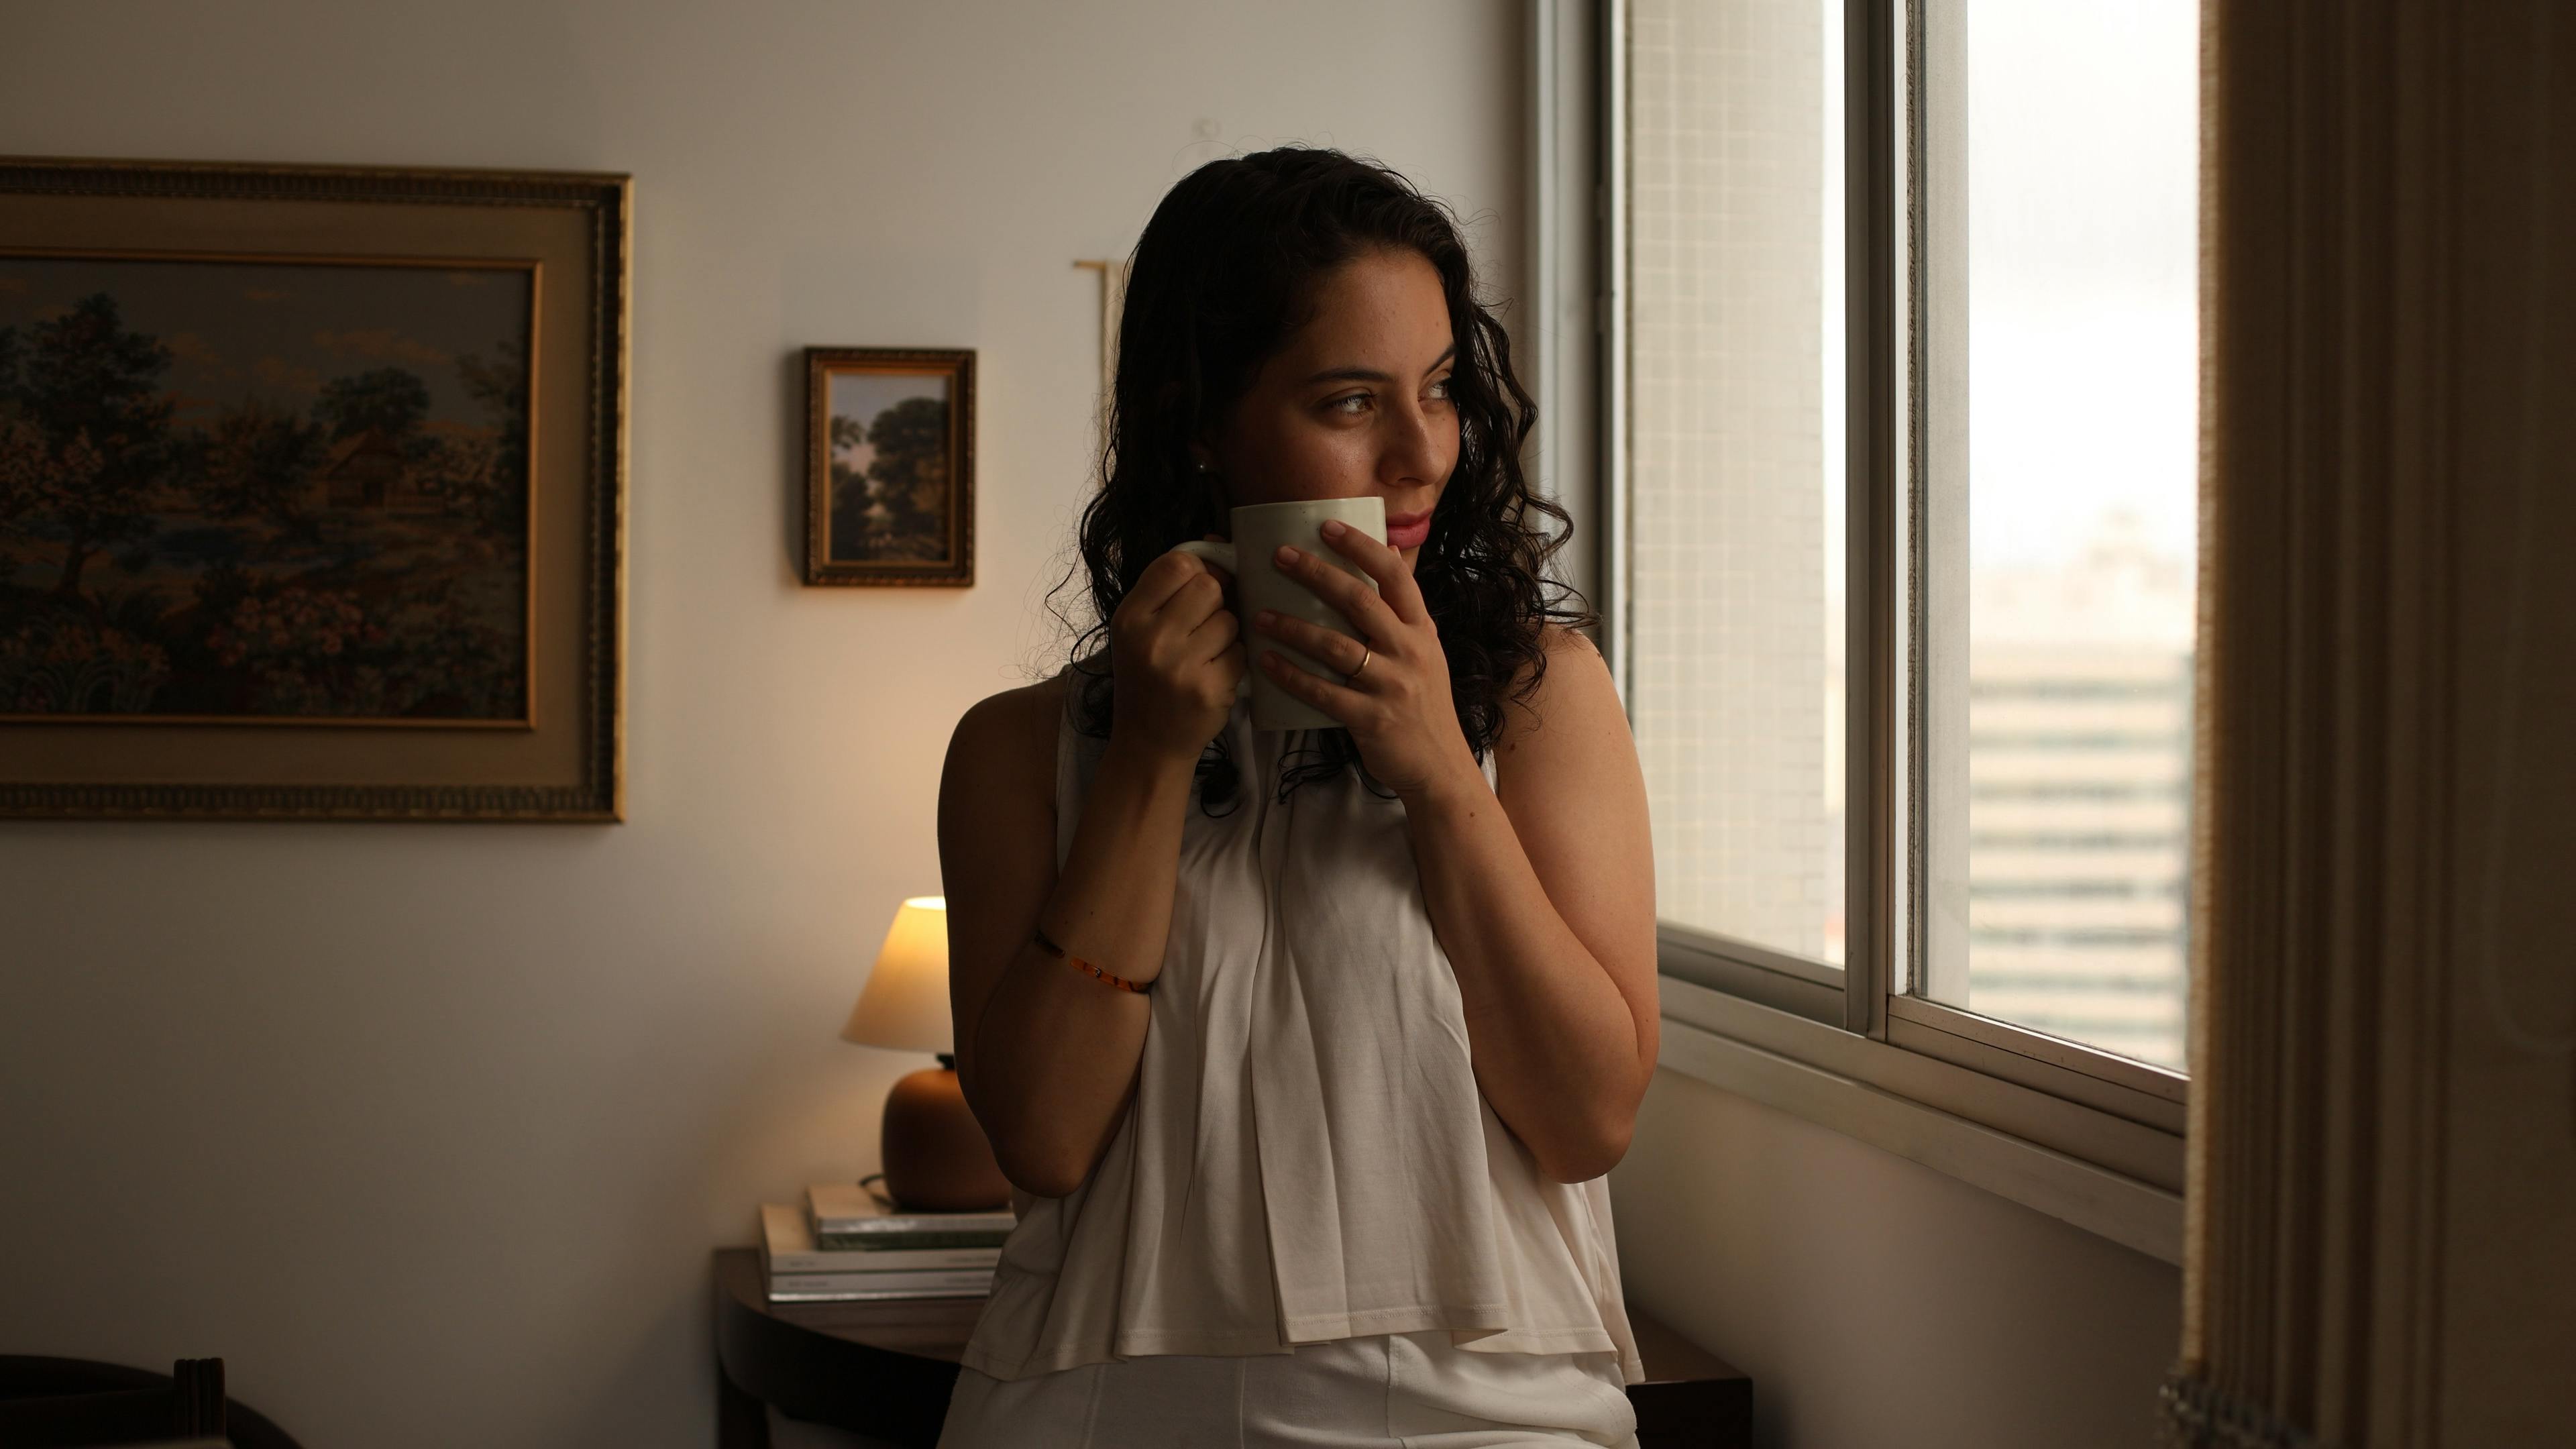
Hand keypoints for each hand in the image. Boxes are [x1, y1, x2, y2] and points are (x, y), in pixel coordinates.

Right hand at [1107, 539, 1245, 766]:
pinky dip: (1234, 661)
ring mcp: (1179, 666)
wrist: (1148, 744)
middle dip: (1215, 603)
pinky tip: (1213, 676)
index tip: (1201, 587)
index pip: (1177, 563)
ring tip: (1205, 656)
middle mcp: (1150, 639)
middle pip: (1209, 587)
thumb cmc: (1149, 678)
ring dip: (1227, 634)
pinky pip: (1241, 652)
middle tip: (1202, 628)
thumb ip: (1171, 587)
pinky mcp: (1208, 689)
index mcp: (1129, 617)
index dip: (1199, 568)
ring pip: (1230, 619)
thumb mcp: (1141, 629)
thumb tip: (1218, 540)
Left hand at [1252, 518, 1479, 801]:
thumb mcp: (1426, 652)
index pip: (1395, 577)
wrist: (1439, 768)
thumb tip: (1389, 551)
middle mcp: (1410, 652)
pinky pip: (1323, 692)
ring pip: (1335, 646)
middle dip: (1317, 574)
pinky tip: (1265, 662)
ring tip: (1259, 614)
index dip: (1360, 547)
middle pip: (1360, 602)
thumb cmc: (1424, 705)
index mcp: (1421, 631)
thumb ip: (1405, 610)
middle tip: (1280, 556)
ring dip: (1293, 627)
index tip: (1326, 526)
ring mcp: (1392, 686)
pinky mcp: (1371, 719)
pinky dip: (1291, 675)